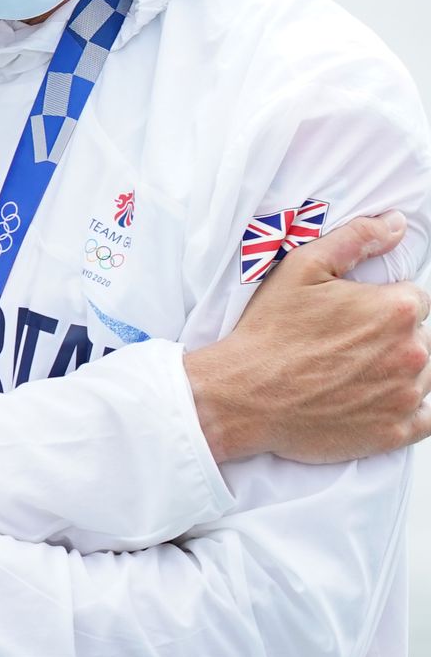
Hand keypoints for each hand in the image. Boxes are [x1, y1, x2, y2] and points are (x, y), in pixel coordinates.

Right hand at [187, 211, 430, 463]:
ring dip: (398, 372)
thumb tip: (395, 224)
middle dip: (391, 339)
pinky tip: (375, 400)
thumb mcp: (301, 269)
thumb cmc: (269, 332)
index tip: (351, 317)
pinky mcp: (397, 431)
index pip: (415, 299)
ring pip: (425, 375)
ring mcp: (407, 395)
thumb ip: (356, 239)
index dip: (381, 305)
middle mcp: (413, 352)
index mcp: (397, 309)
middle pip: (422, 338)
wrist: (243, 396)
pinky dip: (408, 409)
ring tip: (352, 373)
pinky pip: (426, 418)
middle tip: (346, 347)